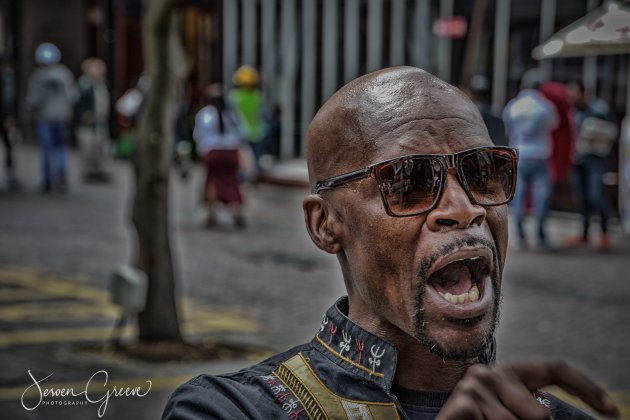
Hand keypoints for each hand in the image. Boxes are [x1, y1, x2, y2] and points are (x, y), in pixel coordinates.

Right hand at [436, 361, 618, 418]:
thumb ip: (532, 412)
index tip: (613, 411)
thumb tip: (552, 416)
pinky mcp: (466, 403)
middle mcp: (490, 372)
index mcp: (508, 373)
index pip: (555, 369)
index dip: (586, 388)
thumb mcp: (511, 417)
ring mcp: (475, 386)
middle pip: (541, 414)